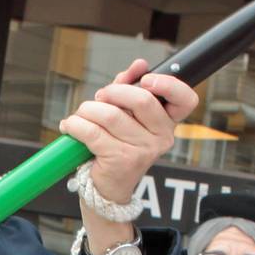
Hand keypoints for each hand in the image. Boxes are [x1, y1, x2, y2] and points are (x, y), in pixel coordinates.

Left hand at [59, 61, 199, 247]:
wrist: (107, 189)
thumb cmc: (117, 146)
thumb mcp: (127, 116)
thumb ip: (131, 88)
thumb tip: (138, 65)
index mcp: (168, 123)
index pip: (186, 100)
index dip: (168, 84)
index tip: (146, 79)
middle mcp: (161, 137)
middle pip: (142, 100)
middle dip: (112, 92)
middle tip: (98, 98)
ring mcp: (143, 150)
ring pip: (111, 115)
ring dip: (87, 110)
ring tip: (79, 116)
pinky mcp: (120, 160)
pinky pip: (93, 132)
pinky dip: (75, 125)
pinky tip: (69, 126)